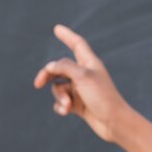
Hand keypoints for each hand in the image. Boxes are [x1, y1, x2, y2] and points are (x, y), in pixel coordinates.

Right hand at [34, 24, 131, 142]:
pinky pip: (62, 102)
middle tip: (37, 84)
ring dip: (59, 96)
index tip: (57, 28)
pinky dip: (61, 106)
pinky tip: (66, 111)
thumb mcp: (82, 77)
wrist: (114, 123)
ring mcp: (81, 90)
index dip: (67, 36)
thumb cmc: (102, 97)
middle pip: (60, 68)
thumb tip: (50, 66)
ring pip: (59, 87)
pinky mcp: (79, 104)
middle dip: (48, 75)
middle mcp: (85, 74)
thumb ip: (64, 67)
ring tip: (67, 105)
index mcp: (90, 63)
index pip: (77, 44)